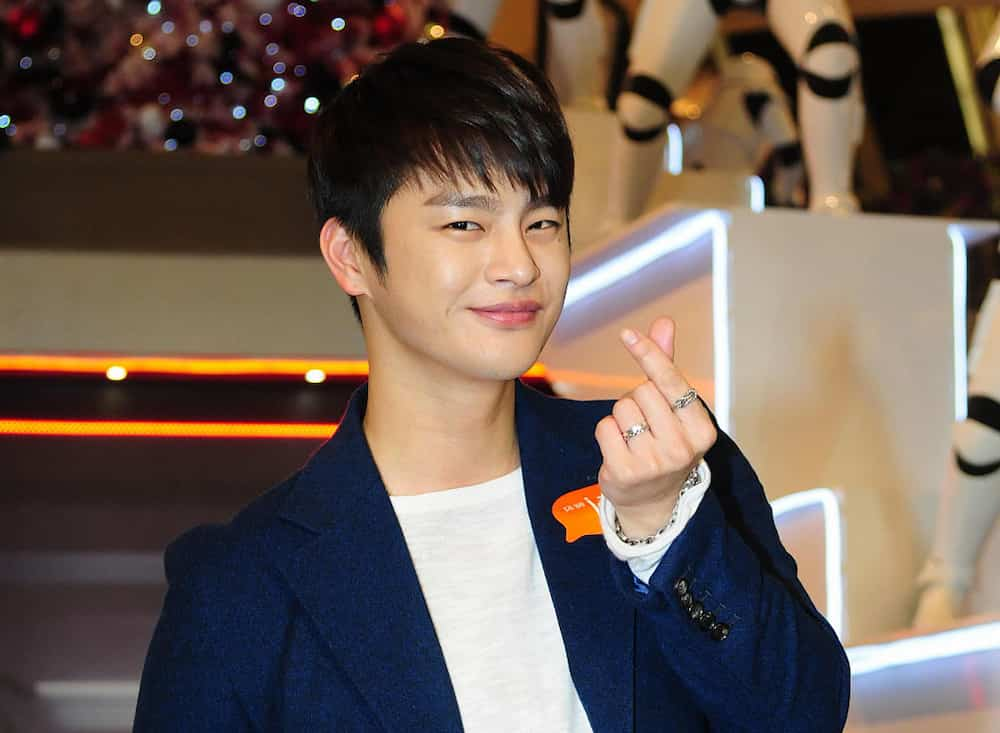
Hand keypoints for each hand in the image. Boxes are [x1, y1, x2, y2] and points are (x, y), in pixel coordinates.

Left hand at [594, 316, 717, 536]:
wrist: (652, 503)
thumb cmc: (664, 444)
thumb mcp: (673, 409)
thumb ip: (667, 365)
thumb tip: (663, 322)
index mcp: (701, 429)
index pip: (671, 381)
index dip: (649, 354)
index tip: (628, 333)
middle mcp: (682, 447)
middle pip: (641, 391)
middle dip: (638, 399)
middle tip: (647, 424)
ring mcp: (653, 462)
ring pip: (621, 407)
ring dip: (622, 417)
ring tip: (634, 438)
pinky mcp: (625, 471)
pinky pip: (605, 427)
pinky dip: (607, 432)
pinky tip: (619, 449)